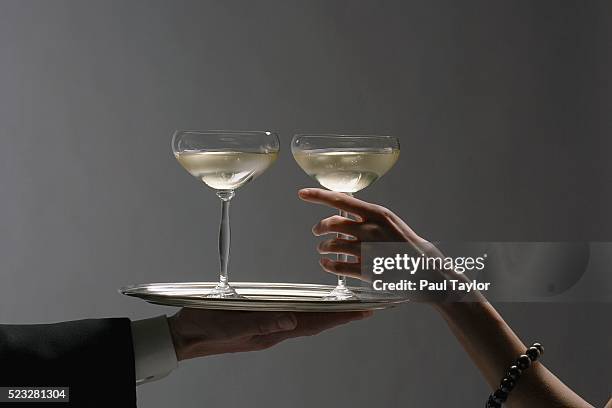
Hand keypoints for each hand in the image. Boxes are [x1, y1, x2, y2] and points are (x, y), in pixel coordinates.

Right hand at [168, 308, 371, 360]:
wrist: (186, 335)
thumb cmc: (206, 328)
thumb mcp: (231, 325)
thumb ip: (261, 323)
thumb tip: (291, 321)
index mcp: (271, 332)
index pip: (313, 324)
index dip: (339, 318)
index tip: (363, 312)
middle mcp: (275, 330)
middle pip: (316, 322)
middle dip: (342, 316)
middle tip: (366, 309)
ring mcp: (269, 327)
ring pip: (306, 320)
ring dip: (328, 314)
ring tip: (348, 308)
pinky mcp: (260, 322)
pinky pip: (291, 317)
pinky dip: (308, 312)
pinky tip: (312, 308)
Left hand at [298, 187, 432, 280]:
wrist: (424, 267)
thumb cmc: (405, 243)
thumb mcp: (389, 220)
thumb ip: (366, 214)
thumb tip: (343, 207)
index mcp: (377, 214)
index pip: (341, 200)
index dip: (318, 196)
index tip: (302, 193)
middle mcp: (371, 230)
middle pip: (332, 224)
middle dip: (319, 227)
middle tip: (316, 231)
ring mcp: (368, 250)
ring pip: (332, 245)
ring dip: (322, 247)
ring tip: (322, 249)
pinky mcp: (366, 270)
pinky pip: (337, 266)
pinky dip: (327, 265)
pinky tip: (326, 264)